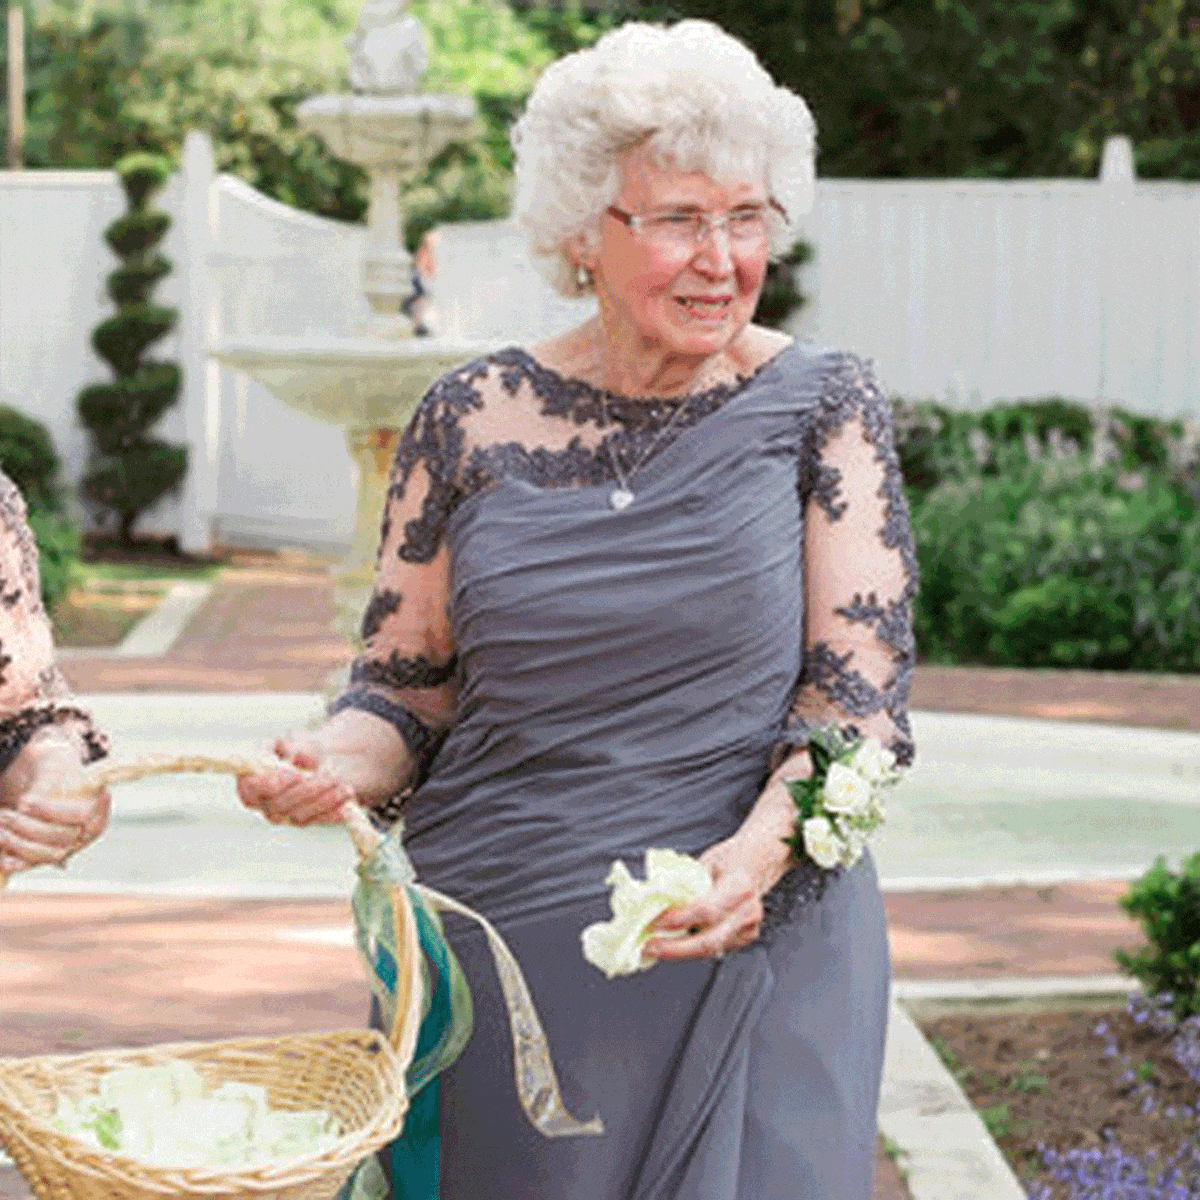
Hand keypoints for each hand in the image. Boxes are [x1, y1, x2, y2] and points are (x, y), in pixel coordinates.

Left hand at [0, 735, 110, 876]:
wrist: (46, 780)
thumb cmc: (52, 769)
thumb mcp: (54, 763)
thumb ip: (50, 780)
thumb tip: (31, 802)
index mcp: (99, 806)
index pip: (83, 814)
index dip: (53, 811)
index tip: (25, 802)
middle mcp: (88, 830)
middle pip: (64, 837)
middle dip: (29, 827)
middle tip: (4, 814)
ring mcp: (71, 846)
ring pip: (50, 854)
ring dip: (20, 843)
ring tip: (0, 827)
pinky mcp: (50, 856)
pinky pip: (37, 865)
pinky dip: (19, 863)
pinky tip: (4, 858)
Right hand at [236, 736, 359, 826]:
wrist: (322, 760)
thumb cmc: (301, 748)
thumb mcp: (299, 740)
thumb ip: (297, 746)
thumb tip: (300, 756)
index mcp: (252, 780)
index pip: (250, 789)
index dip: (270, 784)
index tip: (294, 774)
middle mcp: (265, 803)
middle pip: (279, 805)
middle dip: (306, 790)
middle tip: (329, 775)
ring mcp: (285, 816)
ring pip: (301, 816)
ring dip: (324, 800)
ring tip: (342, 783)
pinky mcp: (307, 822)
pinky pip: (319, 821)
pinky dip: (334, 812)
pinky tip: (346, 800)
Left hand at [642, 835, 785, 962]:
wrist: (757, 863)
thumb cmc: (728, 859)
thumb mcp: (705, 863)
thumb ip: (687, 884)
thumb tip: (655, 900)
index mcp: (740, 886)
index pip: (706, 910)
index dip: (679, 919)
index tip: (654, 922)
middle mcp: (749, 911)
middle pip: (709, 941)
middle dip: (675, 948)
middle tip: (648, 947)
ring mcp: (750, 928)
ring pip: (711, 949)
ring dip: (680, 951)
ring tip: (655, 947)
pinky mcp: (746, 938)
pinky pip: (716, 947)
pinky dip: (693, 948)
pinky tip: (675, 944)